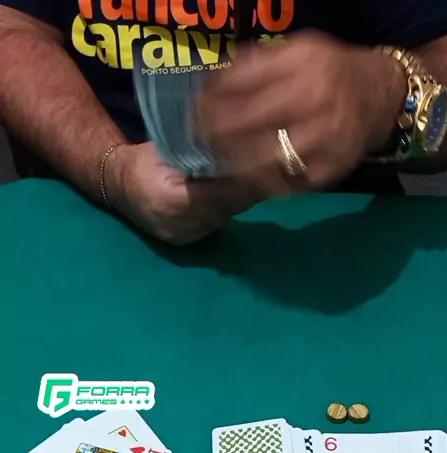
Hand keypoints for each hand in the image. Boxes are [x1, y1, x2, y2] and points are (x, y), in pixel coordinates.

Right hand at [106, 141, 258, 244]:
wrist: (119, 187)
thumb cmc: (145, 161)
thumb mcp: (171, 148)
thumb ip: (203, 154)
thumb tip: (241, 149)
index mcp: (170, 198)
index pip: (221, 193)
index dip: (243, 180)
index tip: (262, 164)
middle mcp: (176, 224)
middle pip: (226, 208)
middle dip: (245, 189)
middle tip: (262, 169)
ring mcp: (181, 237)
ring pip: (223, 218)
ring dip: (237, 200)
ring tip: (246, 179)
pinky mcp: (184, 243)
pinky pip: (214, 225)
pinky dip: (224, 210)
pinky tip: (228, 194)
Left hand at [198, 33, 405, 192]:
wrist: (382, 95)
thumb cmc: (331, 72)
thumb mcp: (297, 52)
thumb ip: (257, 64)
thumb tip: (212, 82)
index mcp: (304, 66)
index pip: (244, 86)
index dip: (213, 103)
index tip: (194, 114)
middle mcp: (317, 101)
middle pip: (251, 125)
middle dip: (218, 137)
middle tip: (199, 144)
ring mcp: (326, 139)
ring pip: (268, 159)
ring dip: (235, 165)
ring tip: (217, 165)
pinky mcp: (331, 168)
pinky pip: (288, 182)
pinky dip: (262, 183)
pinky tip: (245, 180)